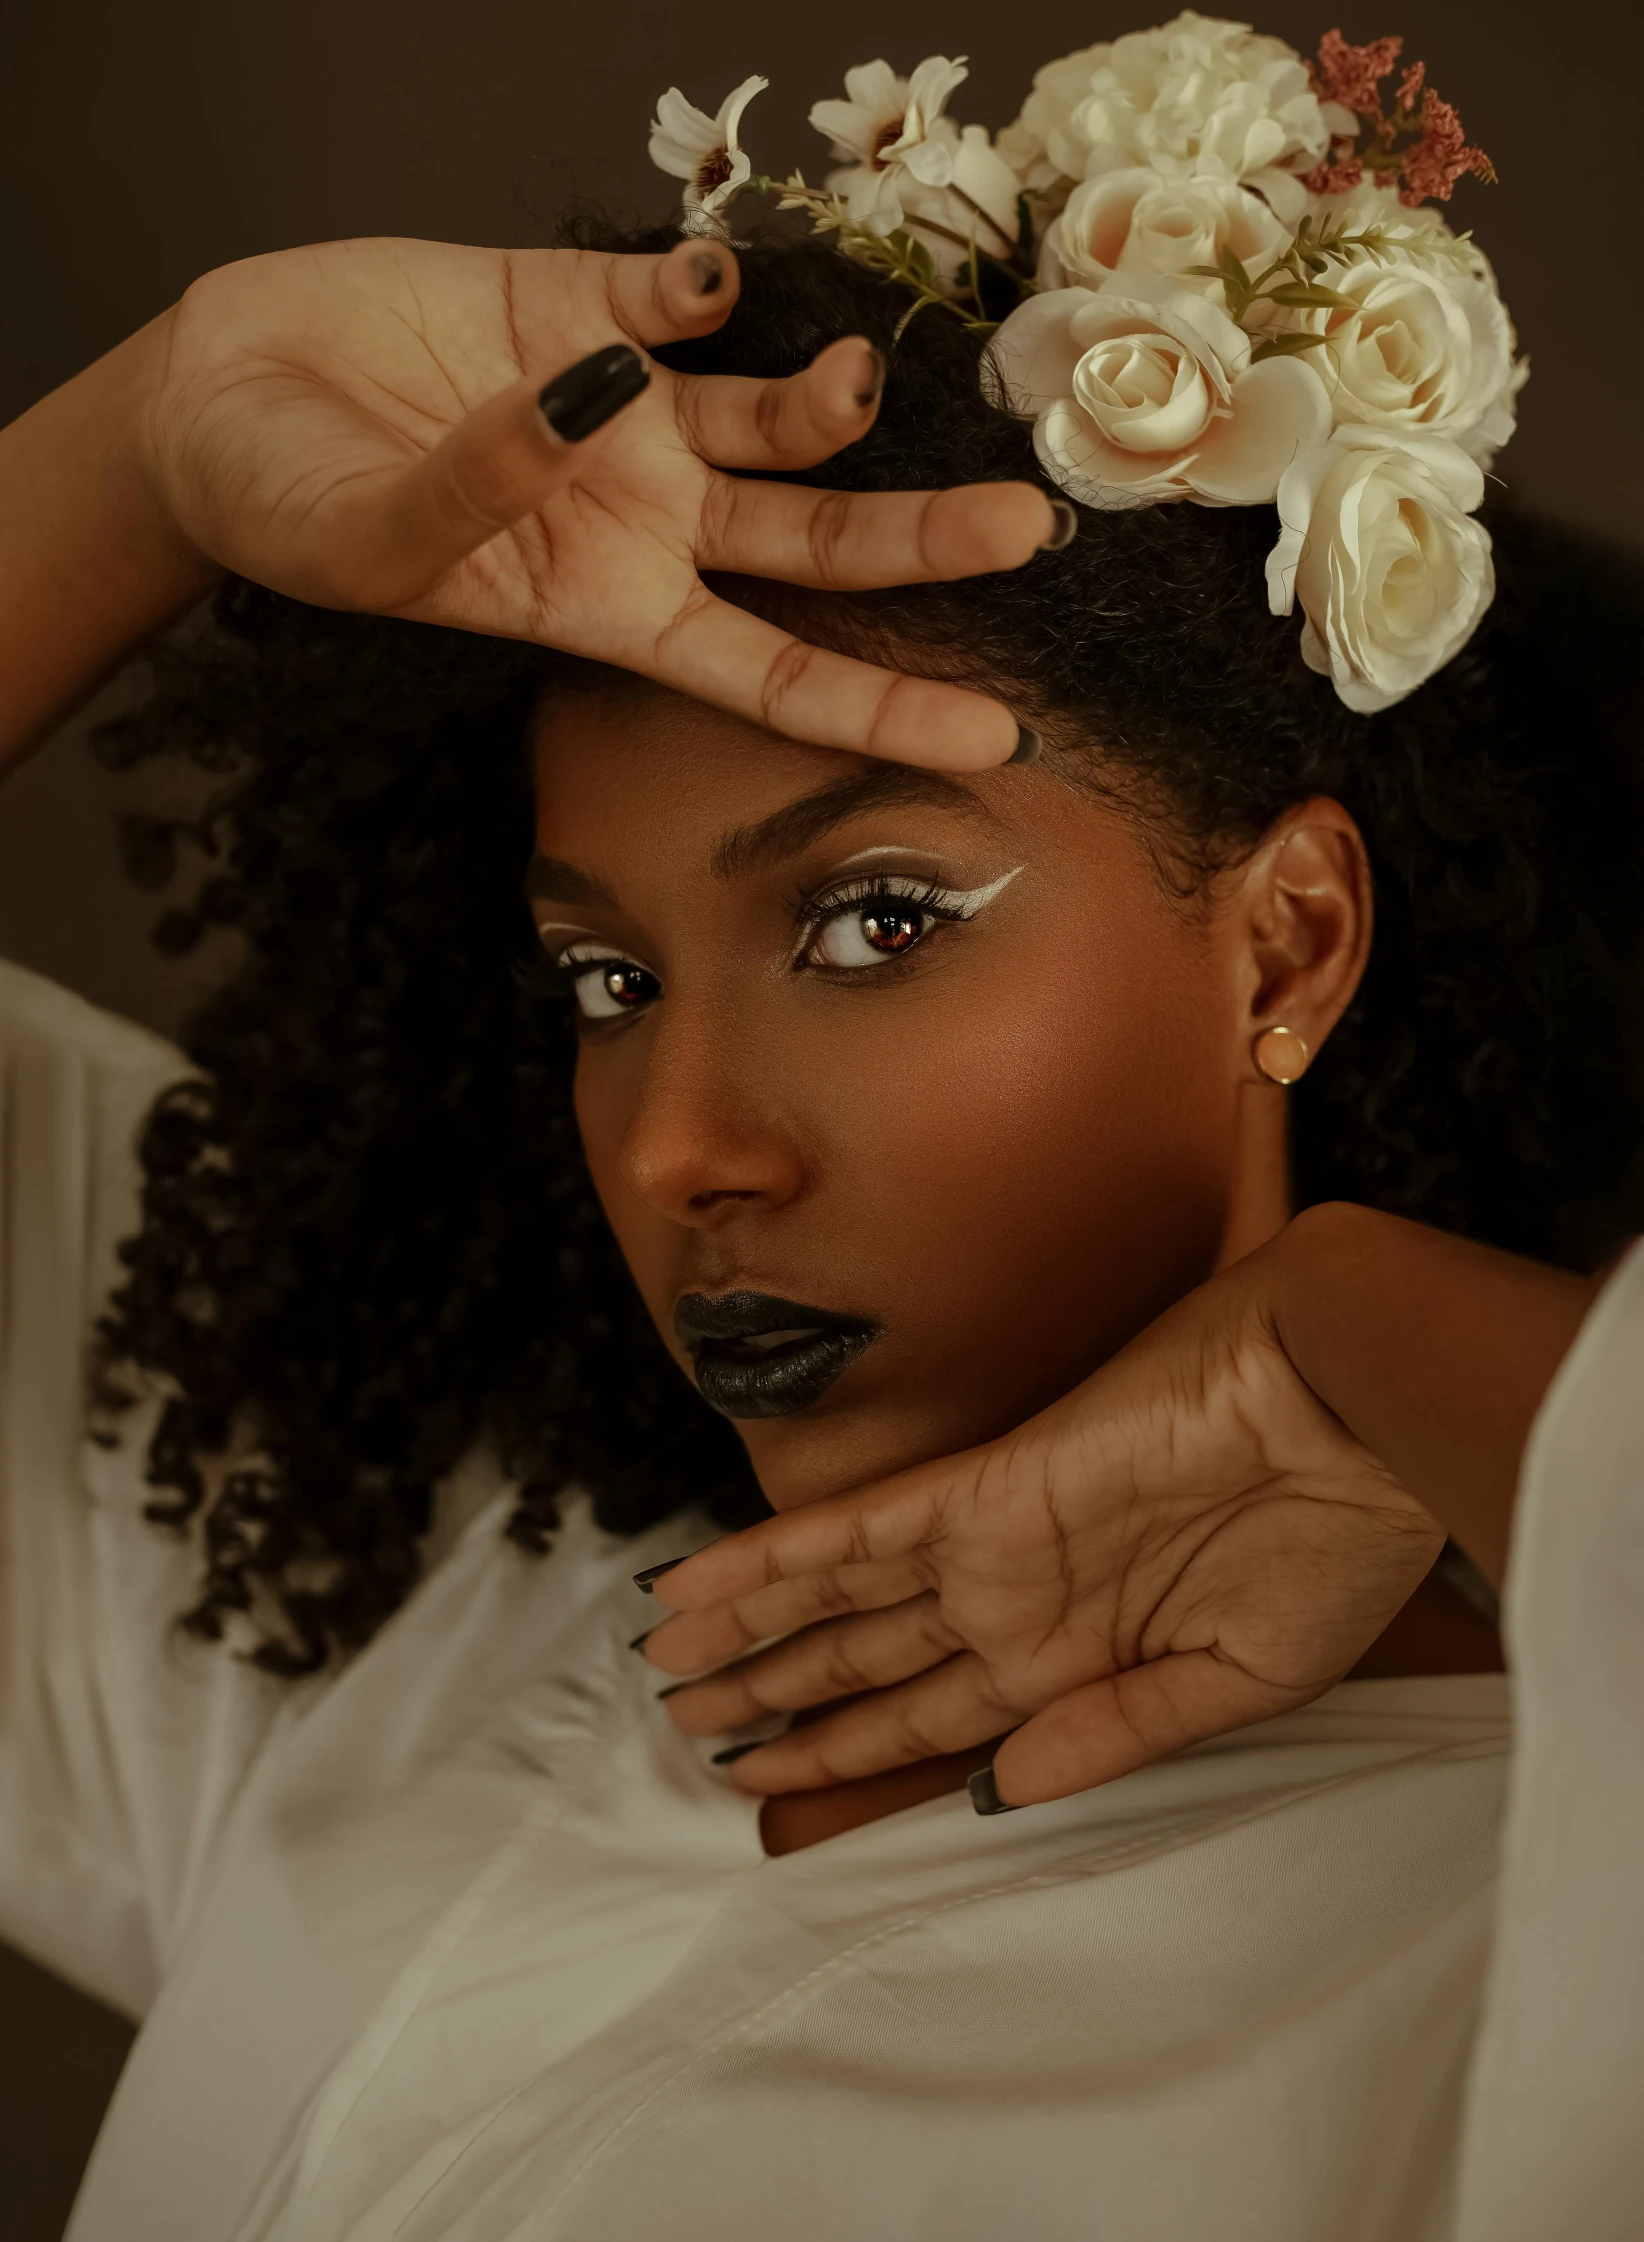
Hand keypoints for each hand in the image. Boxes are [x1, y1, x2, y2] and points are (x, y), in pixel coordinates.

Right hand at [139, 236, 1053, 762]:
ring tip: (849, 379)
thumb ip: (479, 488)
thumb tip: (593, 405)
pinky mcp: (582, 304)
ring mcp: (627, 412)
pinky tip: (697, 281)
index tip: (994, 738)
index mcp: (606, 606)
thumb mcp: (367, 536)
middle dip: (924, 542)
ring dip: (831, 397)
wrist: (211, 397)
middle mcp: (644, 518)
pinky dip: (706, 282)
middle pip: (820, 548)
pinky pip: (679, 295)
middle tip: (1024, 524)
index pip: (773, 676)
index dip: (882, 710)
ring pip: (779, 418)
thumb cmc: (280, 505)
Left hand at [643, 1238, 1444, 1807]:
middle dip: (778, 1696)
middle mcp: (1020, 1604)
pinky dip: (770, 1563)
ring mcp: (994, 1546)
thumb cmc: (1338, 1544)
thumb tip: (999, 1792)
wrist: (1358, 1408)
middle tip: (686, 1730)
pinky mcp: (983, 1489)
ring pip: (840, 1599)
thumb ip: (1115, 1734)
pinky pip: (852, 1534)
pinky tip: (699, 1591)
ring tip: (664, 1669)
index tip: (769, 1782)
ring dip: (751, 1634)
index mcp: (1083, 1656)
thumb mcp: (1244, 1679)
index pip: (934, 1718)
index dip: (848, 1750)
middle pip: (868, 1662)